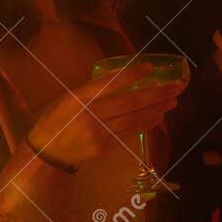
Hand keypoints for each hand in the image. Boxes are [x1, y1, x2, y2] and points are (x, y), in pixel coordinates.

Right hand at [28, 64, 184, 168]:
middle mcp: (91, 115)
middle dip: (156, 94)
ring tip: (172, 101)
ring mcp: (99, 133)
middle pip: (130, 103)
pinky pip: (130, 133)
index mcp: (79, 98)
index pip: (111, 83)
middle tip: (176, 87)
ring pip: (134, 119)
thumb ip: (92, 91)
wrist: (45, 154)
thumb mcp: (67, 99)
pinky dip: (145, 124)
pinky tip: (157, 118)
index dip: (133, 75)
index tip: (151, 67)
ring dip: (156, 109)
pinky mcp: (105, 147)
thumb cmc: (54, 121)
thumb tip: (121, 80)